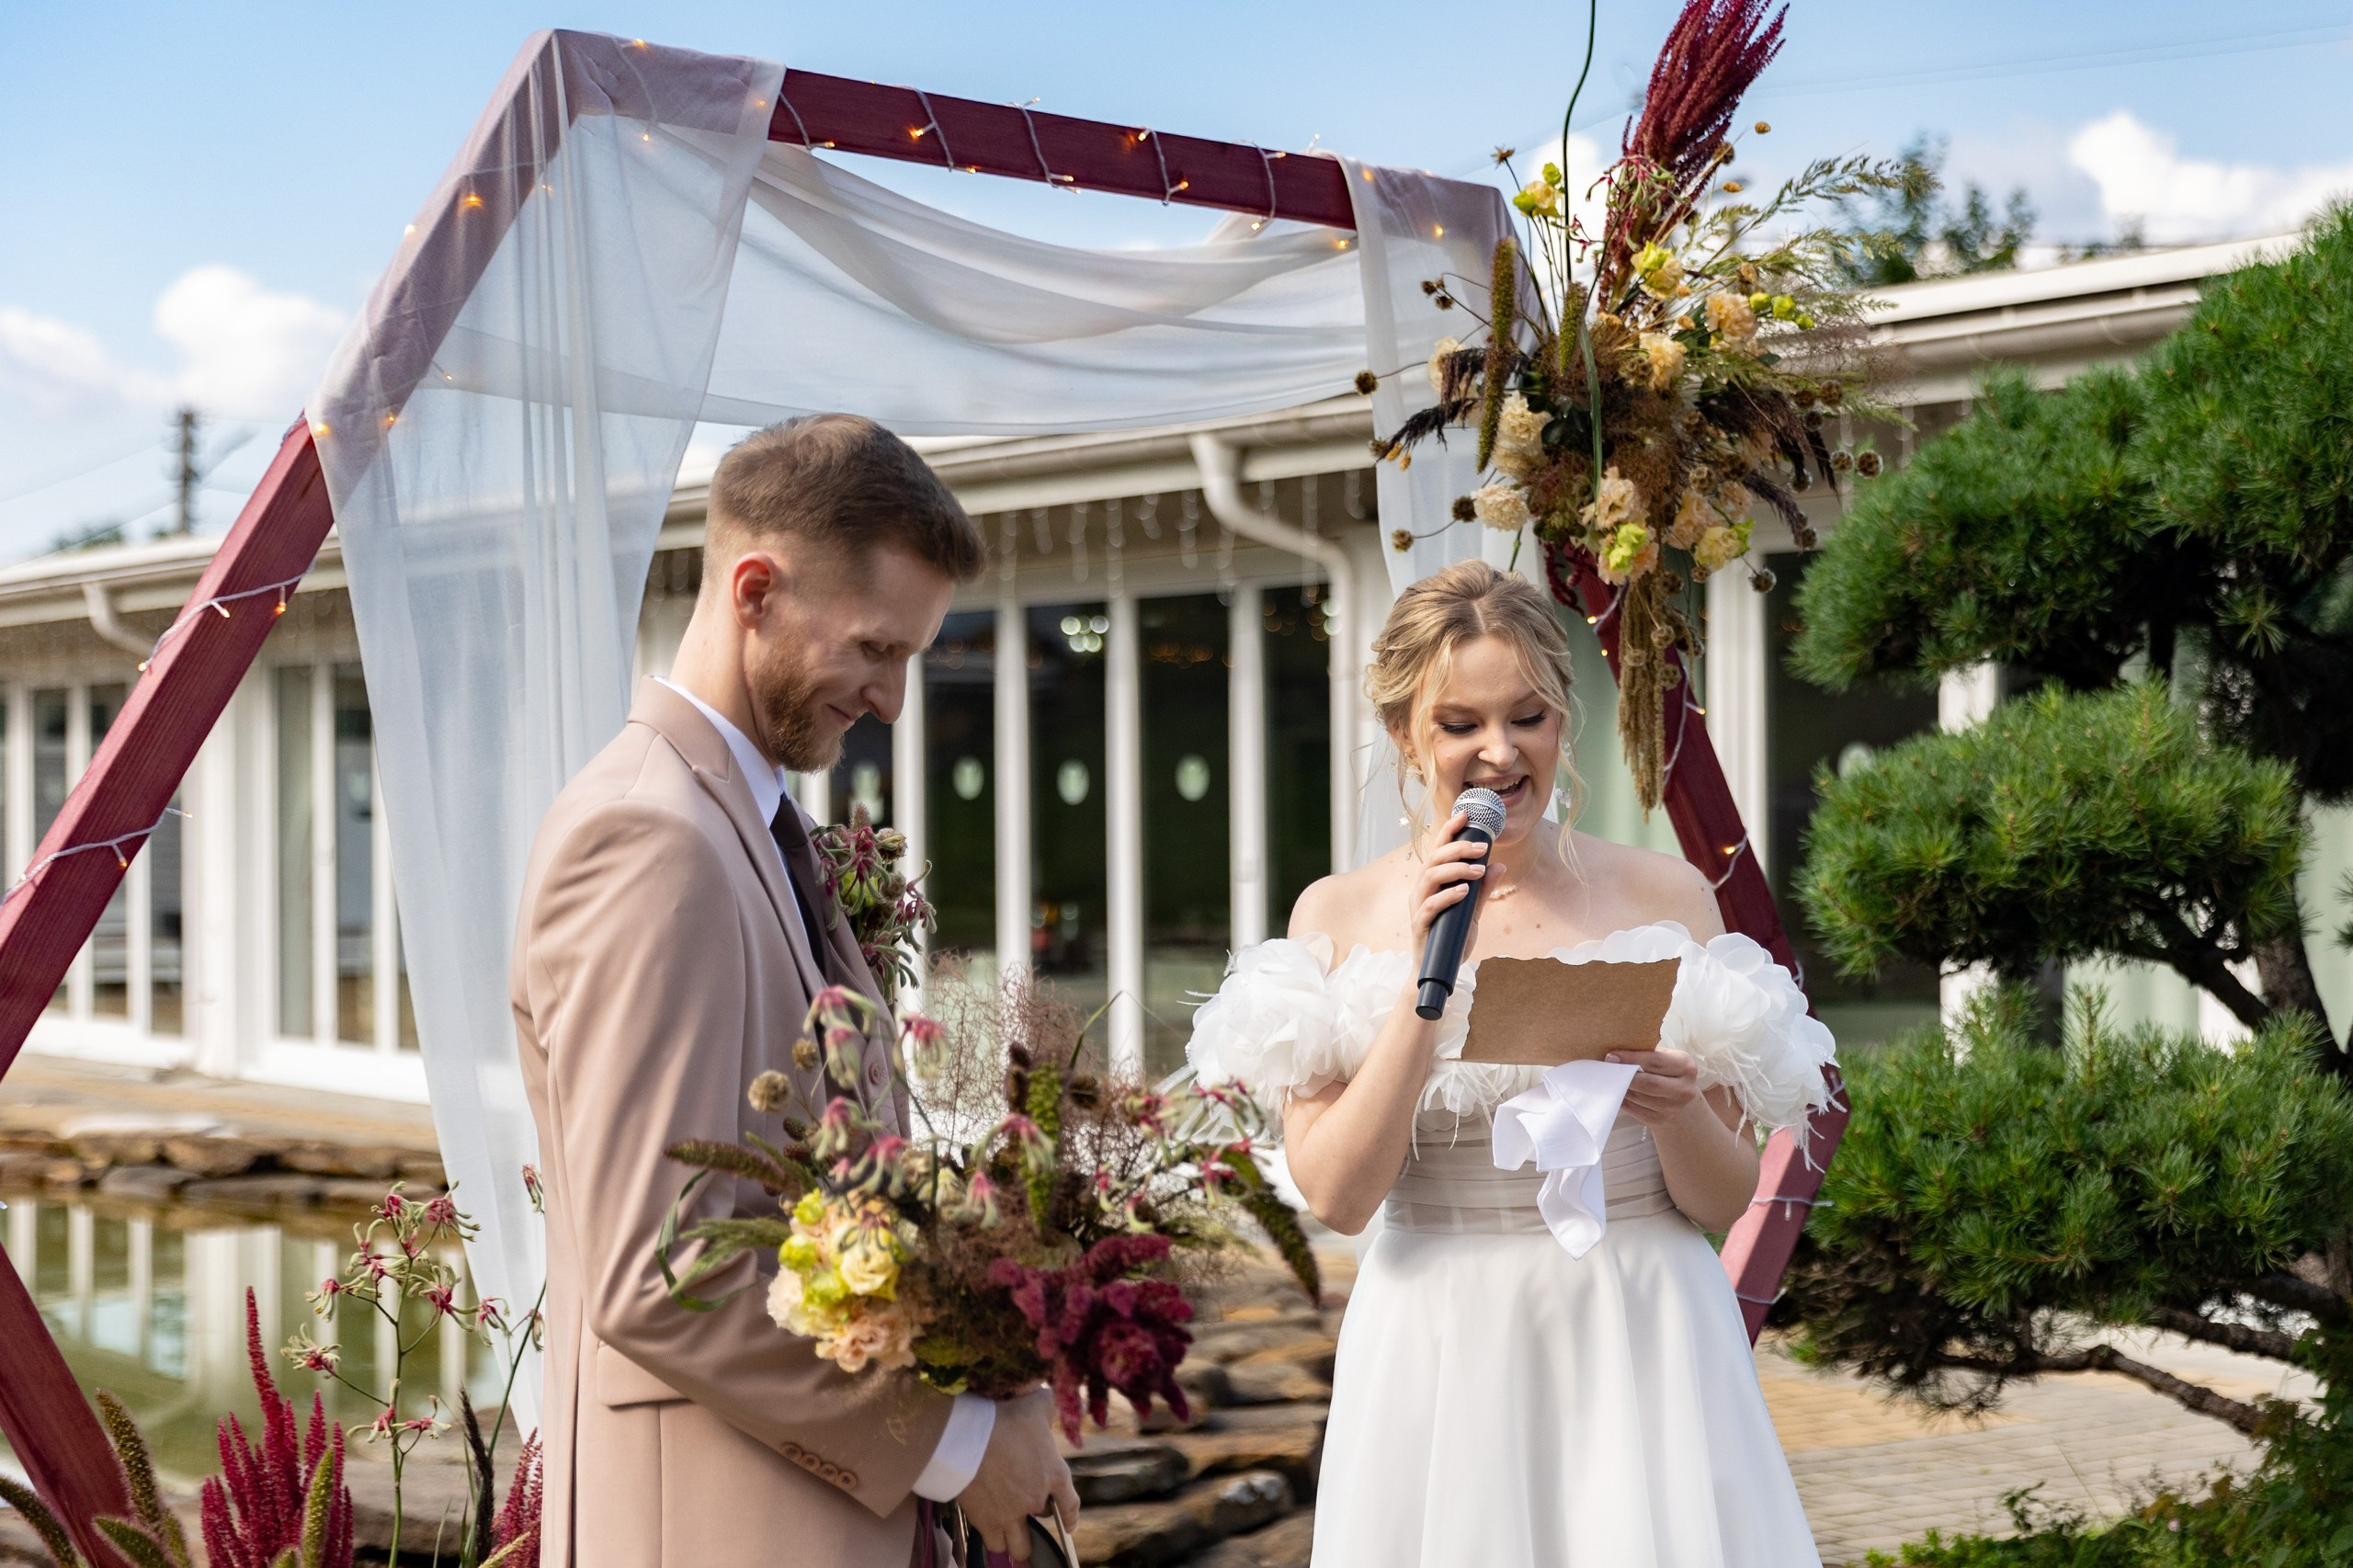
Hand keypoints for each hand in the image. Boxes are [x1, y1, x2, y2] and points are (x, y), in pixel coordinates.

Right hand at [956, 1389, 1077, 1561]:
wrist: (966, 1437)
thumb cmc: (1004, 1418)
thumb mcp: (1035, 1404)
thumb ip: (1048, 1405)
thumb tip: (1050, 1400)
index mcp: (1054, 1474)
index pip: (1070, 1503)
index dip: (1071, 1517)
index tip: (1070, 1526)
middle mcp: (1035, 1500)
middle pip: (1041, 1520)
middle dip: (1036, 1516)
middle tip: (1026, 1513)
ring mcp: (1011, 1514)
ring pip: (1019, 1545)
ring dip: (1018, 1543)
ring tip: (1014, 1542)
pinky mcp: (986, 1521)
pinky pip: (994, 1544)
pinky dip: (995, 1543)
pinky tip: (992, 1539)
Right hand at [1407, 811, 1492, 953]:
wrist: (1438, 970)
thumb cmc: (1451, 937)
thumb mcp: (1472, 911)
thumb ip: (1483, 890)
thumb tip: (1500, 866)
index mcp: (1432, 882)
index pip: (1438, 849)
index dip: (1449, 830)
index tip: (1465, 814)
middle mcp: (1422, 890)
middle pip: (1434, 859)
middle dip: (1458, 849)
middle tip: (1482, 847)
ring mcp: (1418, 907)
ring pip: (1430, 877)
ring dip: (1455, 869)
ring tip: (1477, 870)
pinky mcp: (1420, 925)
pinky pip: (1430, 906)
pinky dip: (1447, 896)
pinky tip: (1464, 891)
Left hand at [1605, 1048, 1703, 1126]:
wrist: (1678, 1094)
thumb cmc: (1665, 1069)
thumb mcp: (1663, 1055)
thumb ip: (1645, 1053)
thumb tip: (1615, 1054)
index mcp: (1686, 1067)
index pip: (1656, 1062)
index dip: (1632, 1058)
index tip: (1612, 1056)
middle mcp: (1684, 1090)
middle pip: (1649, 1083)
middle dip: (1626, 1076)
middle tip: (1608, 1068)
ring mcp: (1674, 1108)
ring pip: (1640, 1097)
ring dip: (1622, 1088)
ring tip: (1612, 1079)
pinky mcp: (1661, 1120)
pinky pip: (1635, 1111)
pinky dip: (1624, 1100)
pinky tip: (1619, 1092)